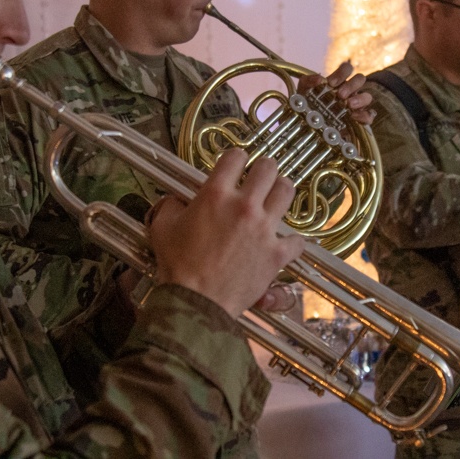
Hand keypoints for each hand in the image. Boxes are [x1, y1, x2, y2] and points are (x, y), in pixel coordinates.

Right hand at [147, 149, 303, 317]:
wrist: (196, 301)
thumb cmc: (177, 265)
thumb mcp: (163, 227)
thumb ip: (171, 205)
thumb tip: (177, 198)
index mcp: (216, 195)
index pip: (235, 157)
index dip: (236, 158)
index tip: (236, 165)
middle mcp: (244, 206)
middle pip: (268, 168)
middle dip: (264, 169)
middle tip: (260, 177)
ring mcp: (264, 229)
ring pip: (287, 192)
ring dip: (281, 192)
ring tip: (275, 198)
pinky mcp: (277, 253)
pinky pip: (296, 240)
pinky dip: (291, 241)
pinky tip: (283, 243)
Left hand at [298, 60, 374, 124]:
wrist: (309, 126)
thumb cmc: (308, 104)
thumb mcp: (304, 91)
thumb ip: (308, 81)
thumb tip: (320, 79)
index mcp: (338, 81)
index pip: (347, 69)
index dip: (342, 73)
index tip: (331, 84)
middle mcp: (350, 91)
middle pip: (360, 79)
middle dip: (351, 85)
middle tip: (340, 95)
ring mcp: (356, 105)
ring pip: (367, 96)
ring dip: (359, 99)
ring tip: (348, 105)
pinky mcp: (359, 120)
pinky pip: (370, 114)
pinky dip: (365, 115)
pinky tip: (354, 117)